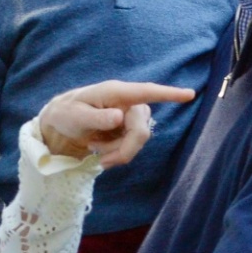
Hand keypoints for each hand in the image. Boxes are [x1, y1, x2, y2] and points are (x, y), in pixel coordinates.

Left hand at [38, 81, 195, 168]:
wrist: (62, 126)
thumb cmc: (66, 114)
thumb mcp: (73, 116)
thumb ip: (95, 118)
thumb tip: (119, 117)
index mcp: (116, 93)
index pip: (146, 92)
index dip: (168, 94)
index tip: (189, 94)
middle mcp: (128, 103)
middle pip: (140, 131)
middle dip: (123, 150)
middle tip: (101, 160)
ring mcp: (131, 117)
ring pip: (137, 142)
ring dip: (117, 152)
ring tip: (95, 148)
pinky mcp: (130, 130)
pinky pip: (132, 148)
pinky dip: (116, 154)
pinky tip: (101, 149)